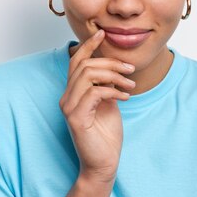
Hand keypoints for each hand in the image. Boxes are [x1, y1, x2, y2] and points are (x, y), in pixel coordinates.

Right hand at [59, 29, 135, 183]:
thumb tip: (114, 68)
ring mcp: (69, 108)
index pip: (76, 61)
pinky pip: (94, 92)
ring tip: (130, 84)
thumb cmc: (106, 134)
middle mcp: (67, 98)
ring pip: (88, 75)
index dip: (88, 45)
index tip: (102, 33)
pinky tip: (125, 98)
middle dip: (110, 62)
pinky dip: (113, 91)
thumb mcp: (109, 102)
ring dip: (113, 76)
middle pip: (84, 65)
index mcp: (73, 92)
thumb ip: (107, 85)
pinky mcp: (76, 118)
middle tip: (130, 69)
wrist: (104, 163)